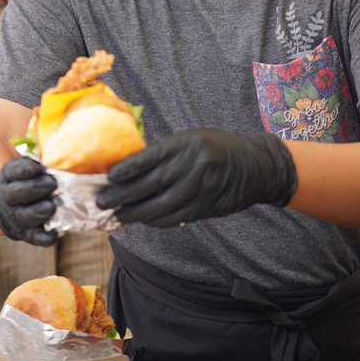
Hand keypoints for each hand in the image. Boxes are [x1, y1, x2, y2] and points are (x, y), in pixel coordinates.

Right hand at [0, 156, 57, 245]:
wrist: (10, 208)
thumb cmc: (26, 182)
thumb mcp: (26, 168)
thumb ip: (37, 164)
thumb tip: (55, 158)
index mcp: (8, 177)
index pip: (13, 171)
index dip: (24, 170)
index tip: (36, 168)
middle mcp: (8, 198)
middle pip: (16, 194)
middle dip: (34, 188)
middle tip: (52, 183)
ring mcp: (16, 217)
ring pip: (24, 216)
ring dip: (39, 212)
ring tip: (51, 206)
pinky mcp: (26, 233)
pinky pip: (34, 237)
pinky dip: (44, 238)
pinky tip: (54, 234)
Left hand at [95, 128, 296, 226]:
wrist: (256, 166)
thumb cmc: (217, 148)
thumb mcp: (193, 140)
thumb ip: (166, 153)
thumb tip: (130, 169)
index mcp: (189, 143)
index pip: (153, 156)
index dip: (129, 168)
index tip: (109, 176)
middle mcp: (196, 165)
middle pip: (154, 183)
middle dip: (125, 194)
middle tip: (103, 201)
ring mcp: (204, 188)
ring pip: (163, 205)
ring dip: (137, 212)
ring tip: (118, 214)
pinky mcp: (208, 207)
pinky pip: (177, 217)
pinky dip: (157, 221)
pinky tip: (143, 220)